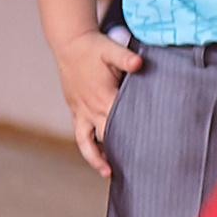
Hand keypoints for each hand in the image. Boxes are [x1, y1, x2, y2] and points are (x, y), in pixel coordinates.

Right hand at [51, 28, 140, 176]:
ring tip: (107, 172)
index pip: (121, 123)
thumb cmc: (94, 47)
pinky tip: (98, 155)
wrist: (69, 43)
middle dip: (118, 153)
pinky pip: (80, 133)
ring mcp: (80, 110)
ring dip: (95, 157)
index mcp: (104, 97)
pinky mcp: (75, 109)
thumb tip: (140, 63)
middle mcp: (91, 108)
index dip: (134, 137)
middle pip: (106, 137)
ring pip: (86, 141)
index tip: (147, 151)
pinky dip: (88, 146)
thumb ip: (126, 58)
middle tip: (135, 170)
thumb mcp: (112, 49)